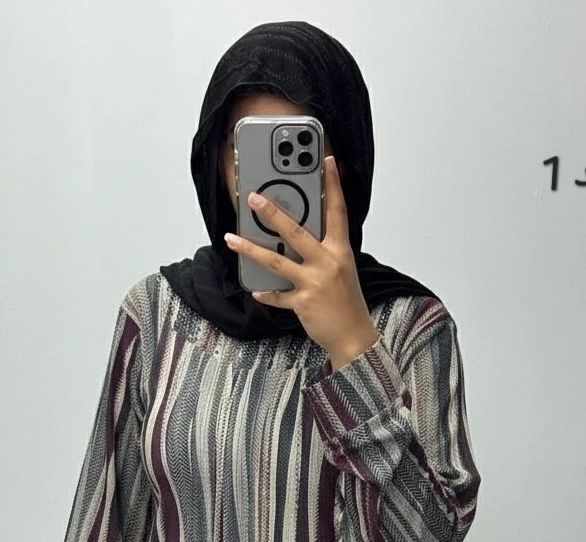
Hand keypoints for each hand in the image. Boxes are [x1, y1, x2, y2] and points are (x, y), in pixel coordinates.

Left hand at [223, 155, 378, 369]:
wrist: (353, 335)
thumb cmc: (347, 302)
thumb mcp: (343, 268)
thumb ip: (325, 250)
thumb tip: (301, 235)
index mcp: (340, 250)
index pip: (338, 211)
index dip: (333, 184)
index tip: (328, 162)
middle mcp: (327, 262)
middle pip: (296, 231)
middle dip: (272, 213)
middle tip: (253, 198)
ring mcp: (314, 282)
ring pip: (276, 261)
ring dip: (251, 249)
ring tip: (232, 239)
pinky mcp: (302, 302)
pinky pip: (277, 295)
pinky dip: (265, 293)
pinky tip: (255, 289)